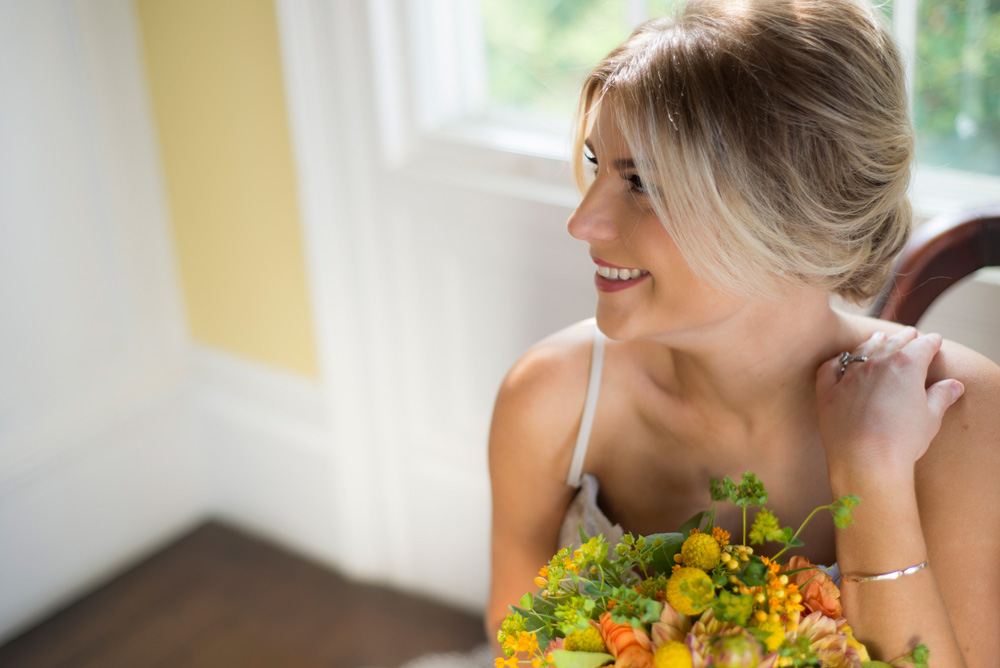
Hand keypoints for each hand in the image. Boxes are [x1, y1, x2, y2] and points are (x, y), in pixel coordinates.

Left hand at [815, 328, 963, 482]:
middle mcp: (875, 363)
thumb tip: (953, 385)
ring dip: (873, 343)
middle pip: (892, 343)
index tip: (935, 341)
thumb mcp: (930, 418)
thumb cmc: (903, 440)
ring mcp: (849, 376)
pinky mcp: (828, 392)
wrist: (866, 460)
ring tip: (879, 338)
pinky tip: (840, 362)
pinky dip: (837, 362)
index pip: (922, 346)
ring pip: (861, 351)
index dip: (930, 343)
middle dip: (904, 338)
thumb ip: (940, 396)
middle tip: (911, 334)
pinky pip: (830, 368)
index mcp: (906, 365)